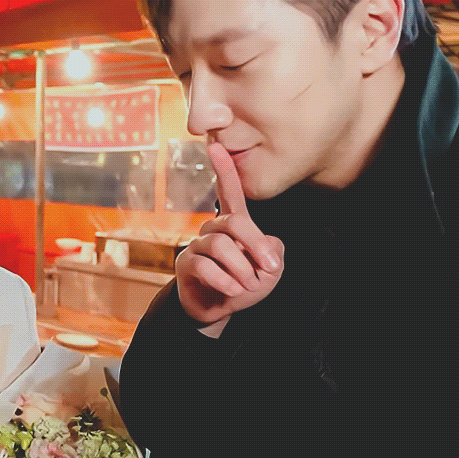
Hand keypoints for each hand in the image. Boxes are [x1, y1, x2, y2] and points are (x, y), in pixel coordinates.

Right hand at [176, 142, 284, 325]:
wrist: (220, 312)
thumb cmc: (245, 285)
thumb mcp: (270, 269)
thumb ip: (273, 251)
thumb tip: (264, 243)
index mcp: (233, 223)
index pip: (229, 192)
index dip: (223, 170)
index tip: (215, 146)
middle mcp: (212, 229)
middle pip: (234, 222)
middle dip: (255, 244)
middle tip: (268, 268)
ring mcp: (196, 245)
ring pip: (221, 246)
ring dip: (241, 270)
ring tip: (247, 286)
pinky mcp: (185, 264)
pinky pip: (205, 266)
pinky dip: (225, 281)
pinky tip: (233, 291)